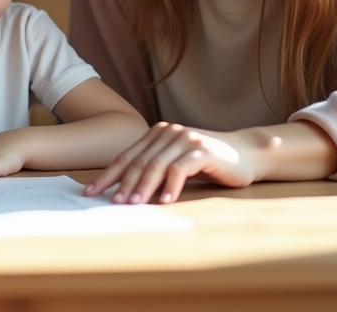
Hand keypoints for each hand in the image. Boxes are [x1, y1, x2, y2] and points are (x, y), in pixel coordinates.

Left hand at [82, 122, 257, 203]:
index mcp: (157, 133)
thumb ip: (154, 169)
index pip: (127, 157)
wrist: (246, 153)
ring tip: (134, 204)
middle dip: (122, 184)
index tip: (91, 192)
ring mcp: (185, 139)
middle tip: (112, 203)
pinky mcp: (202, 150)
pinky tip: (165, 201)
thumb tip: (123, 192)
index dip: (108, 175)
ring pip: (156, 165)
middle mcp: (168, 132)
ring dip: (143, 187)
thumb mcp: (176, 161)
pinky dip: (170, 186)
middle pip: (139, 162)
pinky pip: (180, 169)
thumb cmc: (208, 162)